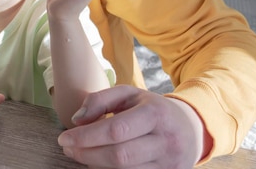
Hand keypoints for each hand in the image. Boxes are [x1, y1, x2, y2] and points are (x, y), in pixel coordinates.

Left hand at [57, 85, 206, 168]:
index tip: (64, 138)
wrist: (190, 128)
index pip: (115, 130)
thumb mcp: (128, 94)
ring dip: (96, 165)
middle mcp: (166, 141)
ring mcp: (170, 164)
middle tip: (68, 149)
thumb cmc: (151, 109)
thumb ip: (100, 100)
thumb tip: (77, 119)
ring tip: (80, 155)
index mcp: (156, 114)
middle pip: (119, 156)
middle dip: (87, 154)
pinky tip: (98, 164)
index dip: (86, 137)